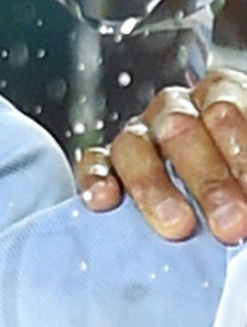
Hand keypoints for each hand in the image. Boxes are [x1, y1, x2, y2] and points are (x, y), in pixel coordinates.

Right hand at [77, 67, 246, 242]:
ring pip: (133, 146)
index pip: (225, 109)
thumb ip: (245, 180)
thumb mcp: (245, 174)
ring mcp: (140, 135)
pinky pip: (94, 163)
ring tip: (178, 226)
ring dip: (155, 188)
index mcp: (222, 100)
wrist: (227, 199)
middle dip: (209, 180)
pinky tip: (105, 199)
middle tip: (232, 221)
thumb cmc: (237, 181)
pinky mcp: (106, 162)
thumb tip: (245, 200)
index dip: (240, 151)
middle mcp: (177, 112)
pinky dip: (96, 179)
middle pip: (179, 129)